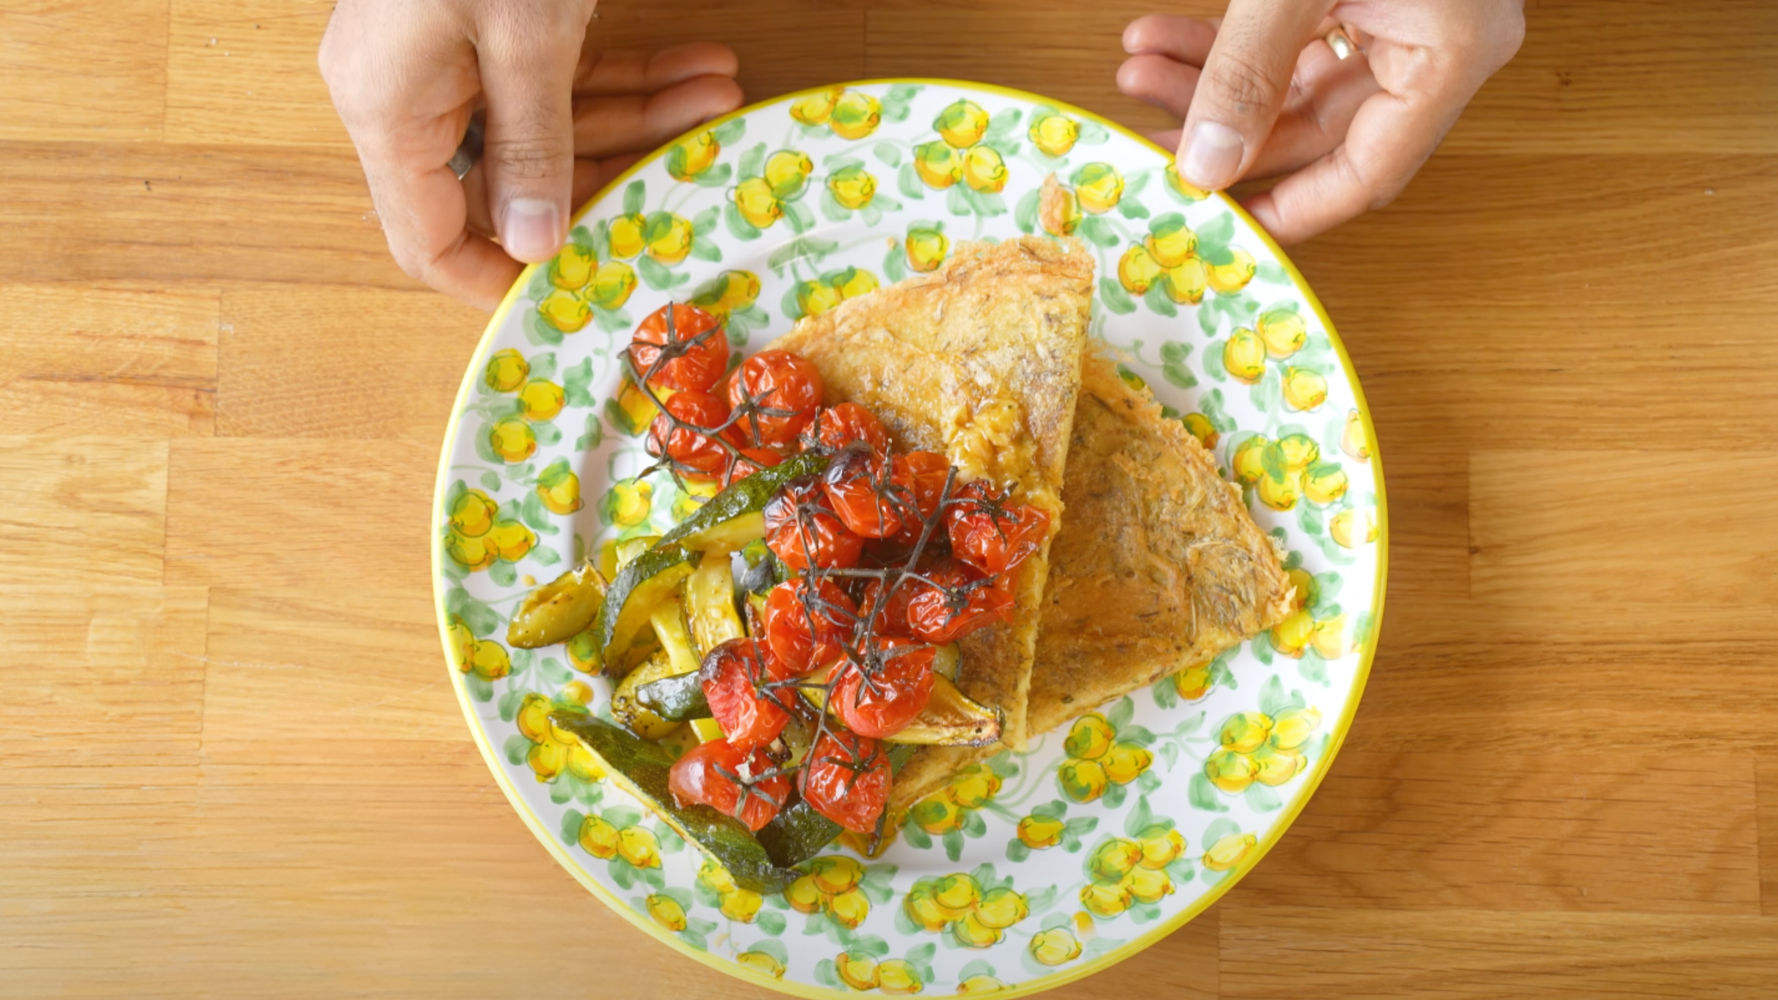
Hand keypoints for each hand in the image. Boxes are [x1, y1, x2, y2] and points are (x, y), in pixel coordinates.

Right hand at [319, 0, 742, 309]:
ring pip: (550, 123)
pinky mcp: (493, 21)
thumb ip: (533, 143)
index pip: (426, 238)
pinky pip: (556, 74)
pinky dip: (625, 73)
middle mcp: (411, 91)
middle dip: (611, 173)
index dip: (494, 279)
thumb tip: (536, 243)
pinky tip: (698, 68)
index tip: (574, 296)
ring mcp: (452, 53)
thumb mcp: (522, 36)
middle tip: (692, 166)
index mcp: (388, 109)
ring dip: (640, 114)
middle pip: (510, 182)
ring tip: (718, 95)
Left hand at [1118, 1, 1523, 242]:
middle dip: (1220, 126)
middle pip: (1318, 130)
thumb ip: (1247, 70)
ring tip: (1135, 66)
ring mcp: (1406, 18)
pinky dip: (1230, 42)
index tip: (1218, 225)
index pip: (1368, 174)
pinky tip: (1162, 34)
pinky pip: (1296, 41)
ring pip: (1295, 84)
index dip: (1291, 210)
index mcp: (1452, 54)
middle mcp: (1438, 47)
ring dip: (1210, 80)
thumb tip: (1206, 164)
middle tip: (1145, 127)